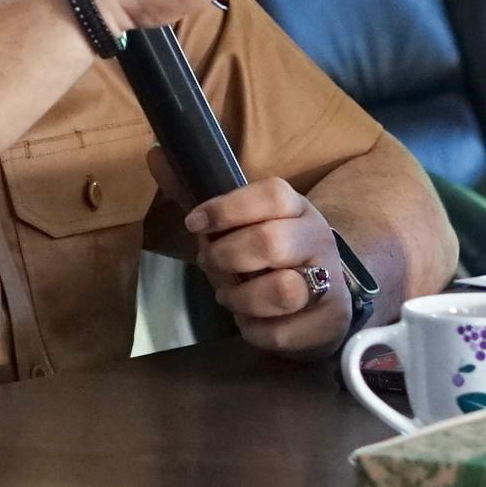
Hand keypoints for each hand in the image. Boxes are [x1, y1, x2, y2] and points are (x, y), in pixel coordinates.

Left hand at [173, 168, 357, 355]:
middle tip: (209, 263)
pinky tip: (252, 319)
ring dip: (241, 298)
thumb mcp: (240, 224)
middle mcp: (319, 239)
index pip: (271, 194)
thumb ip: (198, 195)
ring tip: (230, 297)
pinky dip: (253, 329)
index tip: (194, 223)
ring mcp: (331, 282)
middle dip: (226, 257)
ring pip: (281, 290)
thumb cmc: (269, 257)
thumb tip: (154, 154)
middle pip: (270, 242)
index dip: (226, 208)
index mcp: (296, 208)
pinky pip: (280, 332)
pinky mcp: (331, 322)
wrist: (320, 300)